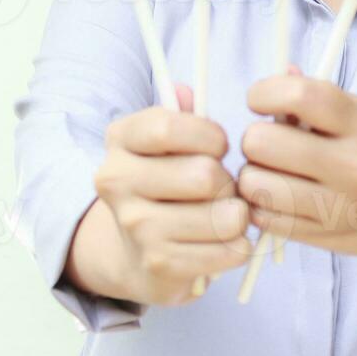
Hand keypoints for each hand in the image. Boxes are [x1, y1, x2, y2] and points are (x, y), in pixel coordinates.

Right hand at [67, 82, 250, 305]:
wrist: (135, 251)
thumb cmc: (166, 183)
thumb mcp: (168, 143)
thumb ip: (182, 113)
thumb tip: (186, 91)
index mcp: (120, 139)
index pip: (168, 127)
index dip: (209, 135)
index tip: (219, 146)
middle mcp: (117, 182)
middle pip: (204, 175)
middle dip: (228, 181)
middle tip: (221, 187)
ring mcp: (136, 227)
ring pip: (224, 216)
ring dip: (238, 215)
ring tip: (225, 214)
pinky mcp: (159, 264)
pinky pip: (229, 250)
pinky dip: (239, 245)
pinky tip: (223, 241)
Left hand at [236, 66, 356, 255]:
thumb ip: (321, 96)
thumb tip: (280, 74)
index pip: (296, 95)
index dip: (263, 92)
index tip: (262, 100)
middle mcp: (353, 167)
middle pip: (262, 143)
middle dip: (255, 137)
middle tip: (270, 141)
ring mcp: (339, 208)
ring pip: (256, 185)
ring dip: (253, 174)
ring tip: (272, 169)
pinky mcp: (328, 238)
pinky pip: (266, 219)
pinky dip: (261, 204)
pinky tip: (279, 194)